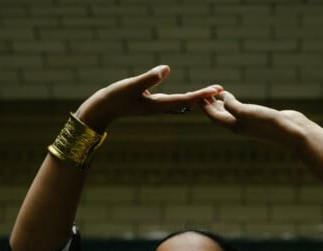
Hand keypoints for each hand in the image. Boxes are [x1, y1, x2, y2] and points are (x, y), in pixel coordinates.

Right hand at [76, 65, 222, 131]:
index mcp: (158, 104)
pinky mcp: (149, 103)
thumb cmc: (114, 98)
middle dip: (203, 97)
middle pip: (186, 102)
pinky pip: (172, 100)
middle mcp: (159, 107)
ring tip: (210, 93)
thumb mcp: (131, 85)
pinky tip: (188, 97)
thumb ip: (149, 78)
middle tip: (221, 90)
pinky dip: (183, 97)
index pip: (185, 99)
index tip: (217, 90)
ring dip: (195, 98)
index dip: (202, 94)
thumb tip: (166, 69)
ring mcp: (154, 106)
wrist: (101, 111)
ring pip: (180, 102)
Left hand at [202, 91, 306, 148]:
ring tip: (214, 95)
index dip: (205, 106)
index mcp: (233, 127)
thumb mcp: (245, 112)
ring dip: (221, 105)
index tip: (197, 95)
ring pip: (229, 113)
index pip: (214, 116)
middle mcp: (239, 126)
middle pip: (219, 116)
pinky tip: (233, 98)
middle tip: (202, 94)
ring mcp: (249, 123)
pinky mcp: (258, 118)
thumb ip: (231, 105)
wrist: (290, 131)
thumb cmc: (267, 123)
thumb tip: (223, 98)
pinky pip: (240, 110)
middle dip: (210, 105)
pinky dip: (233, 103)